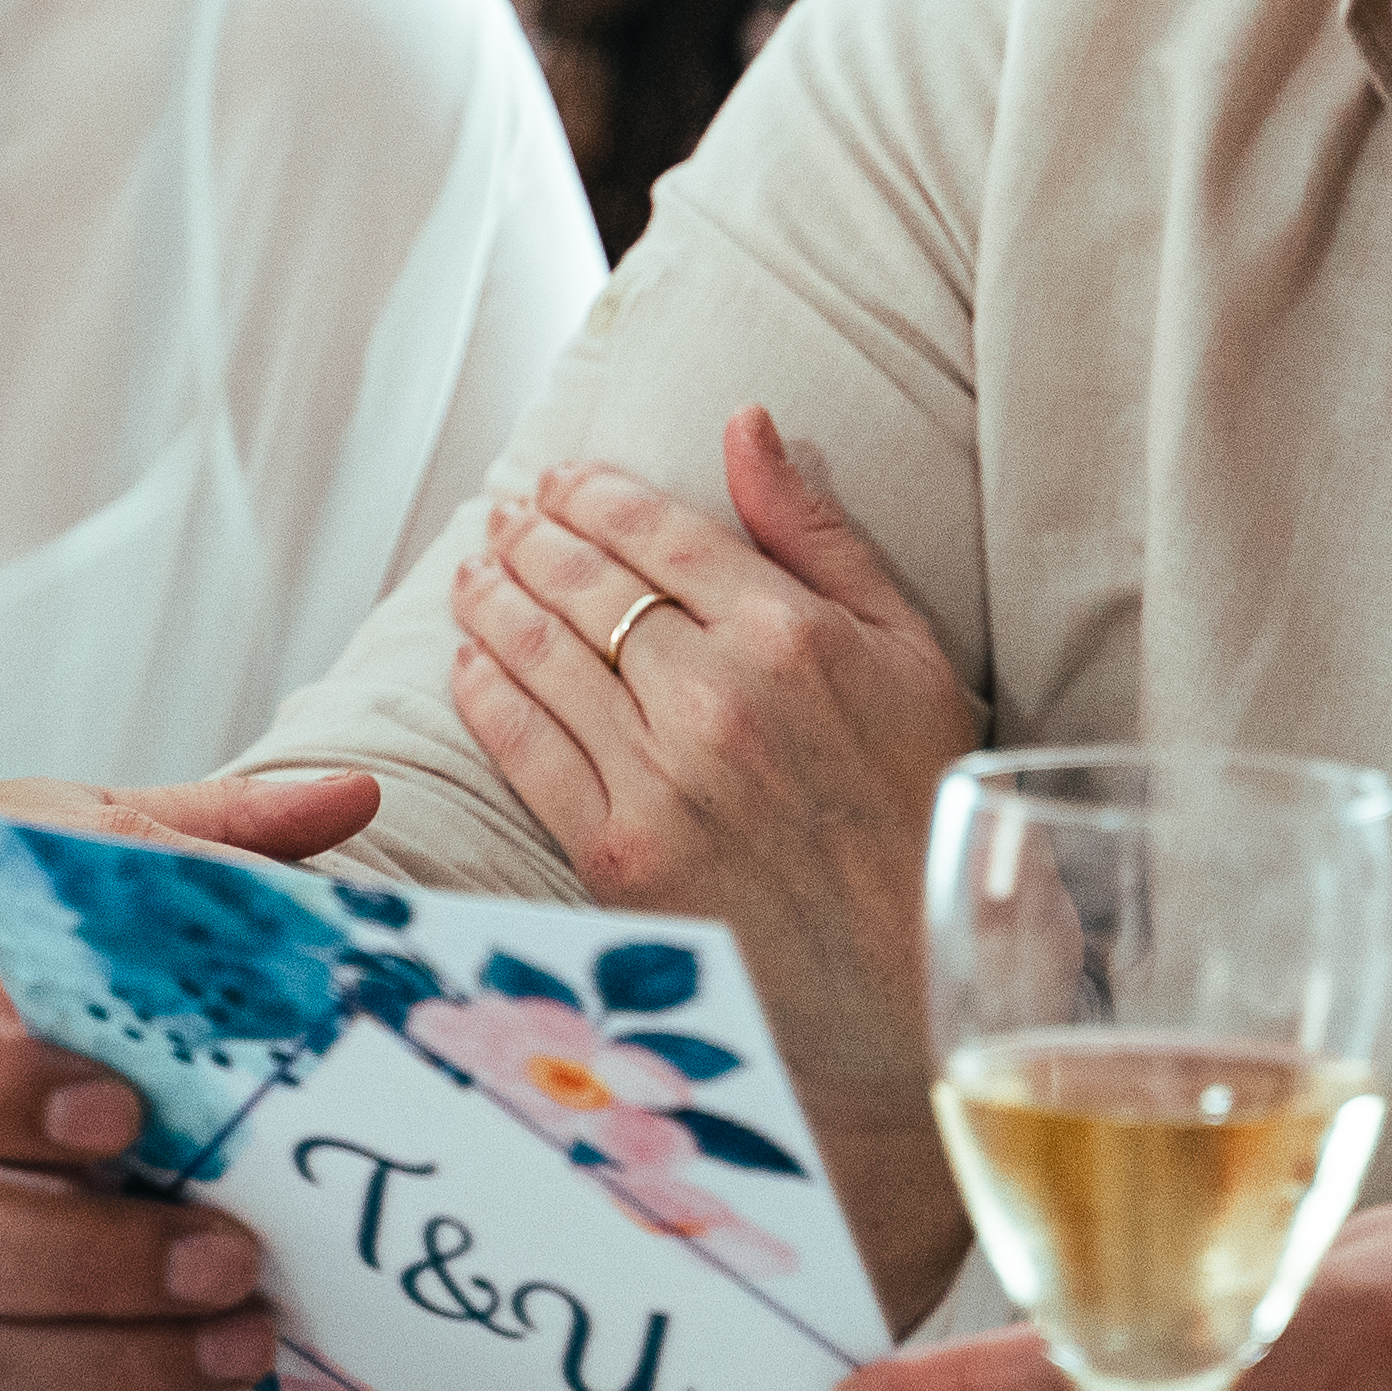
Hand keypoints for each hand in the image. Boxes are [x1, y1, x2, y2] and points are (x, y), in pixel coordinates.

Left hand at [444, 410, 970, 1082]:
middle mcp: (717, 696)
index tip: (561, 480)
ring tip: (475, 572)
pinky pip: (527, 752)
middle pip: (587, 585)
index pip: (656, 531)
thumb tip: (745, 421)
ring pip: (543, 658)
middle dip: (532, 537)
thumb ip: (815, 530)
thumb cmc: (921, 797)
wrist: (915, 969)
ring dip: (494, 601)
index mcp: (791, 633)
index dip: (593, 495)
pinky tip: (471, 662)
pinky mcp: (620, 854)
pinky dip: (487, 694)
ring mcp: (662, 778)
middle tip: (504, 516)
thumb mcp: (906, 645)